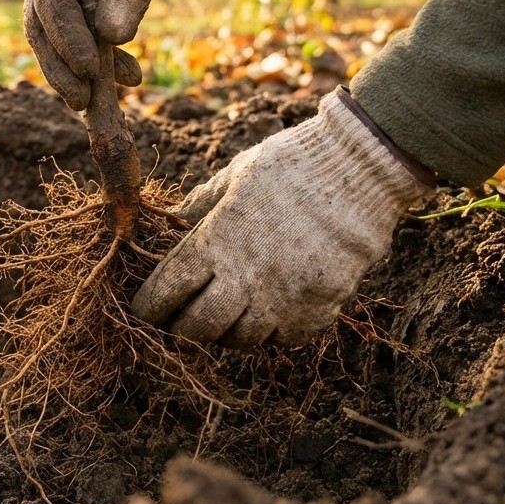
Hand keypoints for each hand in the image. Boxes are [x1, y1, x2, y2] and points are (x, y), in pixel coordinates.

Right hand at [24, 0, 212, 109]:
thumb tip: (112, 37)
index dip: (69, 38)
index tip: (92, 70)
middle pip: (40, 21)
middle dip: (61, 65)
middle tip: (83, 101)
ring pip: (47, 35)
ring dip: (71, 71)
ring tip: (96, 102)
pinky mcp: (64, 0)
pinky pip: (68, 38)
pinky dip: (93, 62)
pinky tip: (125, 76)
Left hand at [131, 90, 432, 346]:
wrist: (360, 167)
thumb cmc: (289, 163)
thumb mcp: (234, 175)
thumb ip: (201, 204)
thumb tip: (172, 220)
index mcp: (216, 240)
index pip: (168, 290)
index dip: (150, 306)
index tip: (144, 309)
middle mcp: (246, 276)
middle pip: (200, 328)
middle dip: (184, 328)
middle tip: (180, 320)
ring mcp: (285, 296)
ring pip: (242, 340)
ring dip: (227, 332)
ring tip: (226, 315)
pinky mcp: (321, 306)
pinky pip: (286, 339)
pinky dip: (271, 333)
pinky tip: (269, 313)